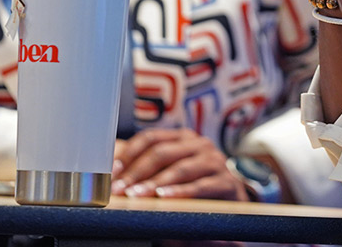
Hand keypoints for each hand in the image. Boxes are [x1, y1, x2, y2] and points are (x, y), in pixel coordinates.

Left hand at [112, 127, 246, 200]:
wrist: (229, 203)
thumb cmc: (190, 187)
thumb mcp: (168, 174)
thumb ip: (146, 170)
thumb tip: (112, 169)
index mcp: (182, 138)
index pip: (151, 138)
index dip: (130, 153)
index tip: (113, 172)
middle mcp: (200, 144)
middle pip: (163, 152)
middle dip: (137, 172)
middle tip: (120, 190)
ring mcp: (215, 161)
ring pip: (180, 168)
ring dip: (155, 183)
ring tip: (136, 196)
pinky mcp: (227, 182)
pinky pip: (201, 186)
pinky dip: (181, 192)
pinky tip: (165, 198)